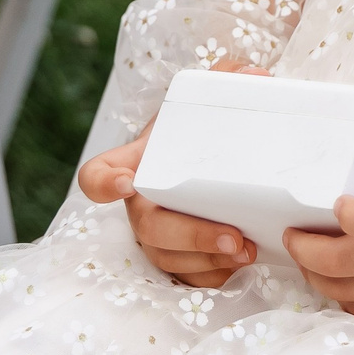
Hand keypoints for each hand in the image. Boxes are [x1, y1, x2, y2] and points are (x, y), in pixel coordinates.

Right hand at [76, 60, 272, 287]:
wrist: (216, 168)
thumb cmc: (199, 135)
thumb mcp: (207, 102)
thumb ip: (226, 80)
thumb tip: (256, 75)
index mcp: (138, 164)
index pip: (97, 175)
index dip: (104, 183)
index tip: (127, 182)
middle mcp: (139, 204)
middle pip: (147, 227)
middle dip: (190, 236)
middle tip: (232, 236)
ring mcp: (155, 236)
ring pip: (167, 258)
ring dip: (207, 260)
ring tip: (248, 251)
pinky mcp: (176, 260)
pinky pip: (186, 279)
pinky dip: (213, 275)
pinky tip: (241, 265)